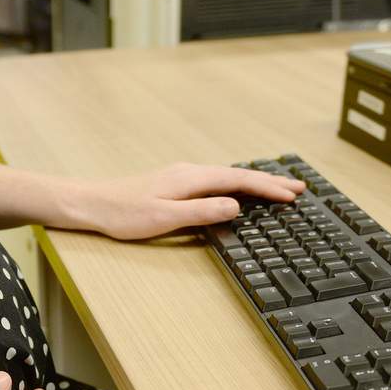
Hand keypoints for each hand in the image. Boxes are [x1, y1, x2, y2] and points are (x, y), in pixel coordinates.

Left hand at [68, 162, 305, 239]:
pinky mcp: (174, 184)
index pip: (240, 180)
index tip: (293, 196)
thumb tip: (237, 206)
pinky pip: (215, 180)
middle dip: (269, 182)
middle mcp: (190, 172)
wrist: (92, 204)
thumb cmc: (123, 214)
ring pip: (227, 176)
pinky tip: (238, 192)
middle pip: (238, 174)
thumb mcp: (165, 217)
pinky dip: (235, 185)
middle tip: (298, 188)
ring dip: (254, 183)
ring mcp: (181, 176)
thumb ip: (202, 211)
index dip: (269, 188)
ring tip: (277, 190)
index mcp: (192, 178)